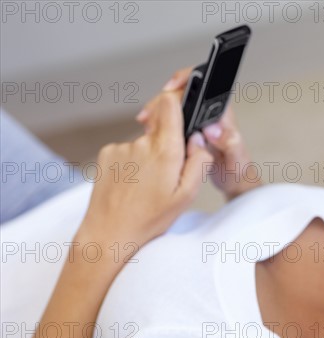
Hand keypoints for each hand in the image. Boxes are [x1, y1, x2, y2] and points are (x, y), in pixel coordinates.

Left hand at [80, 91, 213, 248]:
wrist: (109, 233)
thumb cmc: (149, 218)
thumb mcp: (187, 196)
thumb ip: (199, 162)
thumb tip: (199, 139)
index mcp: (166, 152)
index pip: (170, 105)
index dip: (178, 102)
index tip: (184, 110)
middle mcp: (142, 143)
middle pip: (161, 129)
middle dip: (168, 146)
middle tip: (166, 176)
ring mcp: (121, 147)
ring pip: (145, 143)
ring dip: (149, 158)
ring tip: (146, 186)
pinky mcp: (107, 153)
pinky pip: (127, 151)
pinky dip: (133, 164)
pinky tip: (132, 185)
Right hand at [138, 66, 261, 200]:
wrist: (234, 182)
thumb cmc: (238, 169)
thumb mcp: (236, 157)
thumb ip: (229, 142)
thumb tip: (213, 129)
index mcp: (222, 113)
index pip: (204, 84)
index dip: (186, 80)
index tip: (169, 89)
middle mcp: (209, 113)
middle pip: (182, 93)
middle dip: (163, 100)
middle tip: (150, 115)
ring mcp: (197, 122)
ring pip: (173, 106)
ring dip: (157, 111)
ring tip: (147, 124)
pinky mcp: (189, 131)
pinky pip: (170, 120)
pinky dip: (157, 123)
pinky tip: (150, 132)